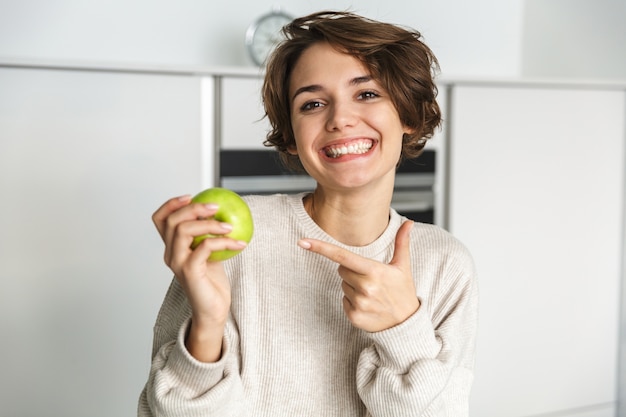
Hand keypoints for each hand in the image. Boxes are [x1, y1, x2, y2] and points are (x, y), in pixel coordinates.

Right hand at [152, 195, 246, 360]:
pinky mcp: (189, 272)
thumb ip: (208, 235)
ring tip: (229, 227)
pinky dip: (224, 242)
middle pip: (172, 220)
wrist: (214, 310)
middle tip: (216, 207)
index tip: (191, 196)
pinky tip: (239, 243)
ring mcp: (177, 262)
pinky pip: (204, 247)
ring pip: (183, 230)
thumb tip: (223, 211)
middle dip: (195, 208)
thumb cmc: (212, 282)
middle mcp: (170, 254)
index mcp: (172, 247)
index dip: (171, 204)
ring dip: (209, 223)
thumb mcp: (210, 252)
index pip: (160, 219)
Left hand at [298, 221, 419, 331]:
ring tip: (372, 294)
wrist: (406, 324)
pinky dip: (352, 302)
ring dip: (353, 287)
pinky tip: (368, 305)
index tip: (302, 242)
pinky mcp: (353, 316)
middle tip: (371, 279)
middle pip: (341, 269)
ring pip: (342, 285)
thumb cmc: (403, 291)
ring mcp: (359, 303)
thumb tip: (408, 223)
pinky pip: (343, 301)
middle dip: (352, 271)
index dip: (320, 248)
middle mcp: (365, 287)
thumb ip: (402, 243)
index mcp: (374, 271)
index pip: (342, 256)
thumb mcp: (403, 266)